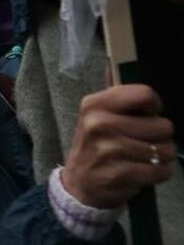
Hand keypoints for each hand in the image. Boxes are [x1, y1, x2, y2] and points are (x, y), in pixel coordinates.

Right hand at [64, 85, 175, 210]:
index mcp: (95, 104)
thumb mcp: (96, 116)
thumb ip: (114, 94)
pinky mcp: (120, 174)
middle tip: (142, 142)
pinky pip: (161, 170)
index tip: (146, 115)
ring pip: (165, 150)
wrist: (79, 184)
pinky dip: (158, 173)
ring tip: (143, 158)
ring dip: (161, 157)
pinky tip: (143, 171)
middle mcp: (99, 124)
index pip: (145, 94)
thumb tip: (114, 61)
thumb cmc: (95, 146)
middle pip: (162, 125)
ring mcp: (109, 150)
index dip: (153, 107)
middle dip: (159, 137)